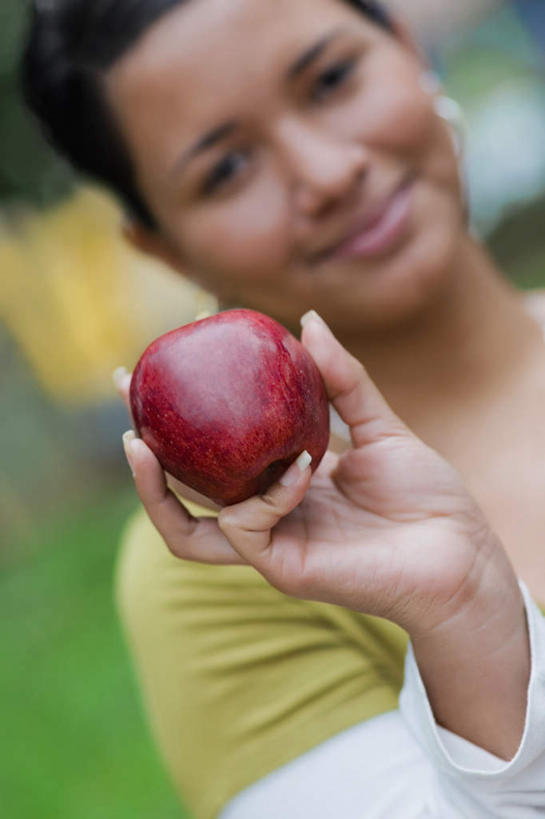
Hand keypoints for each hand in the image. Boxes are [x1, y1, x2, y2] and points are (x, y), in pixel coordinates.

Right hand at [116, 312, 516, 638]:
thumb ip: (342, 380)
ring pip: (186, 531)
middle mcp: (266, 516)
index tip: (154, 368)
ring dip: (154, 490)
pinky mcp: (285, 569)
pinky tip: (299, 467)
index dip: (177, 418)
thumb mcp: (378, 425)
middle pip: (183, 494)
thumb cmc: (425, 496)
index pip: (212, 455)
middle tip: (125, 400)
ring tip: (139, 444)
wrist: (462, 553)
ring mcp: (271, 546)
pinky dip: (267, 493)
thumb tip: (307, 321)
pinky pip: (250, 528)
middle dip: (142, 455)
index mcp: (279, 483)